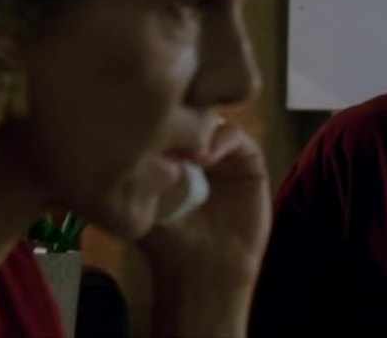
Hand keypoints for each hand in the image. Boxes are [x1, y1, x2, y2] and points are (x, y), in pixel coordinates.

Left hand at [137, 123, 270, 336]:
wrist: (204, 273)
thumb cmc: (169, 243)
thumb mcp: (144, 200)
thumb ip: (142, 167)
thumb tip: (136, 129)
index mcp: (172, 157)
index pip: (167, 119)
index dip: (157, 114)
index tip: (142, 122)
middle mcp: (199, 152)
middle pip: (192, 112)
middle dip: (181, 112)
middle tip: (166, 124)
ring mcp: (225, 156)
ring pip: (215, 121)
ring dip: (200, 127)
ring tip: (186, 149)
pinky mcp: (250, 164)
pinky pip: (239, 138)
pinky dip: (222, 139)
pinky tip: (205, 156)